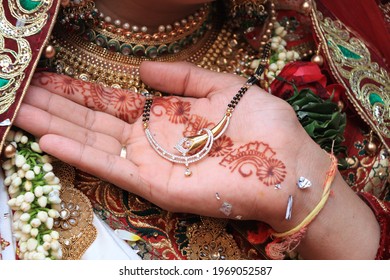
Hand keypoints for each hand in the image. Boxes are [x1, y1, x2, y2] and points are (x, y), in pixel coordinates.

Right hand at [15, 62, 329, 231]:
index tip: (50, 78)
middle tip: (20, 92)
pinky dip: (78, 152)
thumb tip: (141, 69)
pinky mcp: (154, 184)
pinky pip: (110, 167)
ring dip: (56, 125)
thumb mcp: (221, 87)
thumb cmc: (261, 125)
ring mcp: (149, 162)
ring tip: (20, 110)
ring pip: (93, 142)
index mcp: (164, 116)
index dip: (81, 90)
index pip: (112, 102)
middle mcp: (150, 139)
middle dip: (57, 106)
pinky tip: (47, 138)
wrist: (285, 164)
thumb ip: (182, 77)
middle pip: (94, 120)